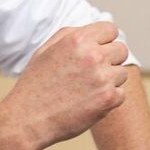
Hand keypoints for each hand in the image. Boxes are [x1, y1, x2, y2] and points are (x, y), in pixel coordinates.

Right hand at [5, 21, 127, 149]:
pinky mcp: (108, 98)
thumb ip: (72, 35)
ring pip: (122, 73)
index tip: (98, 51)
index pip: (111, 30)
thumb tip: (95, 30)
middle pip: (121, 50)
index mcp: (77, 39)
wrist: (27, 119)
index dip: (105, 41)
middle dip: (110, 60)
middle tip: (92, 73)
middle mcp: (92, 55)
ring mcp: (102, 77)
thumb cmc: (35, 85)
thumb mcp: (47, 50)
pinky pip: (120, 94)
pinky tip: (89, 102)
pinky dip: (108, 99)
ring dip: (110, 81)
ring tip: (87, 89)